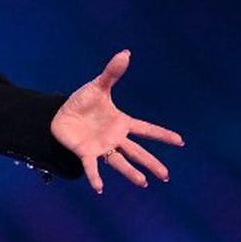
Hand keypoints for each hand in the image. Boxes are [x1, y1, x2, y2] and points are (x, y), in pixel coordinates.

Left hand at [50, 50, 184, 193]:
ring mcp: (101, 147)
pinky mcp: (85, 153)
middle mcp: (114, 138)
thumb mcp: (97, 87)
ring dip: (131, 173)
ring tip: (143, 183)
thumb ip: (112, 73)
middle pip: (137, 152)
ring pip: (119, 162)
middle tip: (166, 176)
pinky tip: (100, 188)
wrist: (59, 114)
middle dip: (152, 163)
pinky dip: (95, 177)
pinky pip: (92, 166)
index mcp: (121, 123)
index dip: (162, 135)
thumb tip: (126, 53)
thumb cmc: (82, 102)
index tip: (180, 141)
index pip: (146, 129)